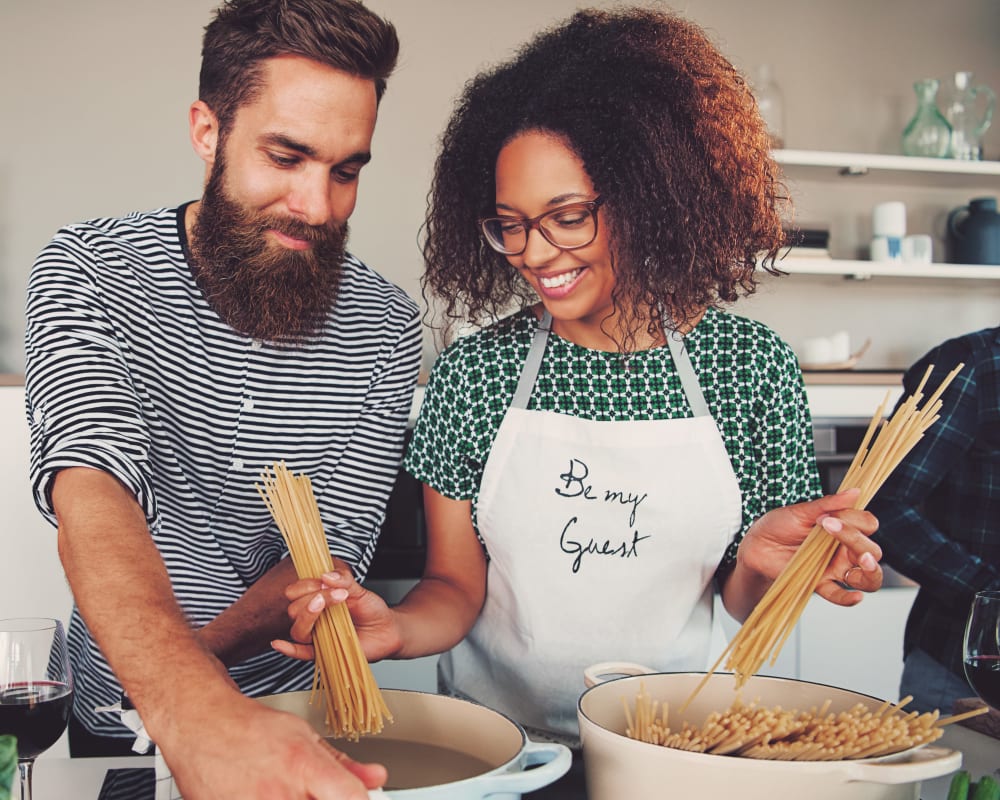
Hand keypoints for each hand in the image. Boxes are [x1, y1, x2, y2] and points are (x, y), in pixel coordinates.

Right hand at [157, 688, 385, 799]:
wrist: (199, 727)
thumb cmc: (249, 728)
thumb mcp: (303, 736)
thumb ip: (342, 764)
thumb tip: (376, 778)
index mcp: (302, 767)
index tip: (361, 799)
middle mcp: (278, 795)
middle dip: (322, 799)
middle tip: (313, 791)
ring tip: (285, 791)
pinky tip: (262, 795)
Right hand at [273, 570, 400, 662]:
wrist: (387, 630)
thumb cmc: (371, 610)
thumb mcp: (359, 590)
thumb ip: (344, 580)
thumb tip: (326, 575)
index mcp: (317, 601)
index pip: (296, 592)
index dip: (305, 585)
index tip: (324, 580)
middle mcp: (313, 619)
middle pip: (294, 610)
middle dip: (311, 598)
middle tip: (336, 594)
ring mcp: (317, 636)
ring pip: (298, 629)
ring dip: (308, 615)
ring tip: (326, 603)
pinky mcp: (323, 653)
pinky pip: (301, 653)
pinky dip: (288, 649)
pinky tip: (279, 643)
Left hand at [739, 488, 881, 604]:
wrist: (756, 545)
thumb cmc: (778, 526)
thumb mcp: (801, 511)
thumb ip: (828, 504)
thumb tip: (854, 491)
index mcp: (843, 528)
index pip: (868, 524)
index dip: (857, 521)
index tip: (829, 516)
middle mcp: (844, 549)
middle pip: (872, 550)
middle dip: (858, 540)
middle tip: (832, 529)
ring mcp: (834, 568)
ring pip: (867, 577)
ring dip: (871, 571)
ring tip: (862, 560)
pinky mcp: (819, 583)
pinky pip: (839, 594)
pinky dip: (849, 598)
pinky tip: (855, 596)